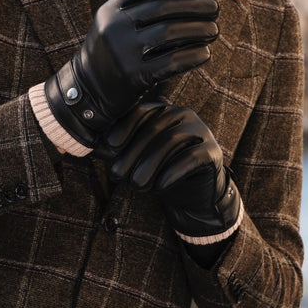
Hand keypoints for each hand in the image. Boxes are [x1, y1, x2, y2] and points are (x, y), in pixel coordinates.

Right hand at [44, 0, 217, 148]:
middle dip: (193, 5)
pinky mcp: (133, 77)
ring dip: (198, 29)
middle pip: (161, 8)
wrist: (86, 91)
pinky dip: (192, 56)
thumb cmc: (111, 53)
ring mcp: (122, 53)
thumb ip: (139, 8)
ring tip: (214, 29)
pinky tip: (205, 53)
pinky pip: (171, 62)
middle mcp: (113, 27)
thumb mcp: (114, 23)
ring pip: (169, 33)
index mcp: (109, 10)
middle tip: (214, 7)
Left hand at [101, 102, 241, 242]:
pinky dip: (172, 172)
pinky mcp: (212, 151)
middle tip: (117, 175)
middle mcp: (182, 115)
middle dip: (132, 153)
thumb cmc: (161, 171)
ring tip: (136, 185)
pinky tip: (160, 186)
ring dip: (149, 164)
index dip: (124, 127)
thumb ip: (121, 150)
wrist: (194, 196)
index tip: (109, 146)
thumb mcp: (139, 158)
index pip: (140, 112)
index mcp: (162, 111)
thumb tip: (95, 147)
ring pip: (170, 141)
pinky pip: (191, 157)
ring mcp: (200, 131)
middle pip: (153, 129)